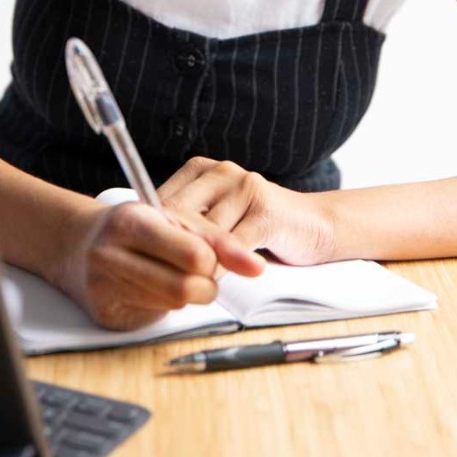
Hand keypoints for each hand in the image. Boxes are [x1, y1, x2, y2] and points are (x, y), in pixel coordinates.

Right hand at [56, 198, 265, 331]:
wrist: (77, 245)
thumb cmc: (135, 228)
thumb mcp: (173, 218)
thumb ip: (216, 239)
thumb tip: (256, 266)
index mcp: (131, 220)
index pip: (195, 253)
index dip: (216, 260)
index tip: (224, 260)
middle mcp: (111, 253)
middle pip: (187, 287)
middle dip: (206, 284)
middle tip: (202, 274)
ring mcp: (104, 286)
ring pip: (174, 305)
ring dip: (189, 296)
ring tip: (179, 278)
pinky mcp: (106, 314)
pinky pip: (155, 317)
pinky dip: (165, 305)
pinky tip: (154, 289)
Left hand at [156, 157, 335, 265]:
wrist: (315, 225)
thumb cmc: (258, 226)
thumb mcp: (217, 218)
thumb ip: (188, 224)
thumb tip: (145, 247)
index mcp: (201, 170)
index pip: (162, 202)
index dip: (151, 235)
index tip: (141, 262)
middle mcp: (222, 172)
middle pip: (181, 215)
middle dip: (169, 250)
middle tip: (157, 278)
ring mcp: (245, 187)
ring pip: (206, 232)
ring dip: (194, 263)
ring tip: (182, 285)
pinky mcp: (266, 210)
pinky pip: (234, 244)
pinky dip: (221, 267)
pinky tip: (214, 282)